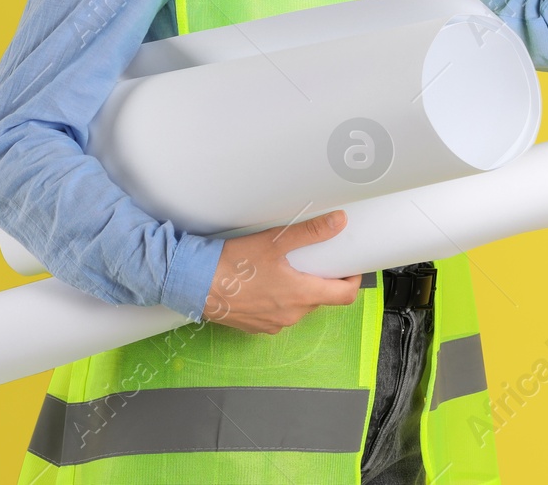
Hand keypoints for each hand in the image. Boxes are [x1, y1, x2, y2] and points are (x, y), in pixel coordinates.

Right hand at [204, 211, 362, 334]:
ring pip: (298, 307)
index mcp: (301, 295)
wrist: (194, 284)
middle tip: (313, 260)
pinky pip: (278, 314)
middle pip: (320, 299)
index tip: (350, 268)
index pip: (344, 296)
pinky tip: (265, 283)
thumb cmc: (232, 265)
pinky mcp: (256, 326)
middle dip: (321, 280)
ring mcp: (273, 324)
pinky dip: (278, 300)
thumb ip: (310, 232)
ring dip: (298, 291)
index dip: (353, 281)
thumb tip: (338, 222)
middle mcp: (290, 315)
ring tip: (285, 269)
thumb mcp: (275, 241)